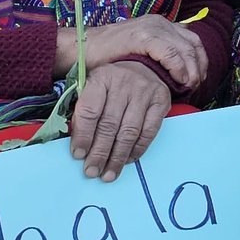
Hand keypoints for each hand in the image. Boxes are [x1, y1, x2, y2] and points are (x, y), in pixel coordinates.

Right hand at [68, 15, 209, 91]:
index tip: (198, 80)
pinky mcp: (142, 35)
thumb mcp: (140, 54)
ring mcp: (151, 27)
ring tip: (188, 86)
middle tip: (195, 86)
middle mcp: (159, 22)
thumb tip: (180, 75)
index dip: (200, 61)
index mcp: (161, 25)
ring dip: (191, 69)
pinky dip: (178, 67)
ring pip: (185, 48)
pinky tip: (177, 80)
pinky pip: (170, 52)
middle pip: (193, 44)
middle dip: (199, 67)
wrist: (81, 49)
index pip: (192, 41)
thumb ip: (158, 58)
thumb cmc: (108, 57)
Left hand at [68, 60, 171, 179]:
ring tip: (108, 174)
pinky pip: (148, 132)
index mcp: (101, 78)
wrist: (144, 66)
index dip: (82, 135)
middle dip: (99, 152)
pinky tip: (127, 160)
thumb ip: (84, 110)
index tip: (78, 155)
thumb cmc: (112, 83)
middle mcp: (124, 83)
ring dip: (117, 156)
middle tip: (92, 172)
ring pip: (129, 131)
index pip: (89, 111)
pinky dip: (137, 149)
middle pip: (109, 125)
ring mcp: (144, 92)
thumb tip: (78, 143)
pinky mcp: (161, 101)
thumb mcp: (92, 86)